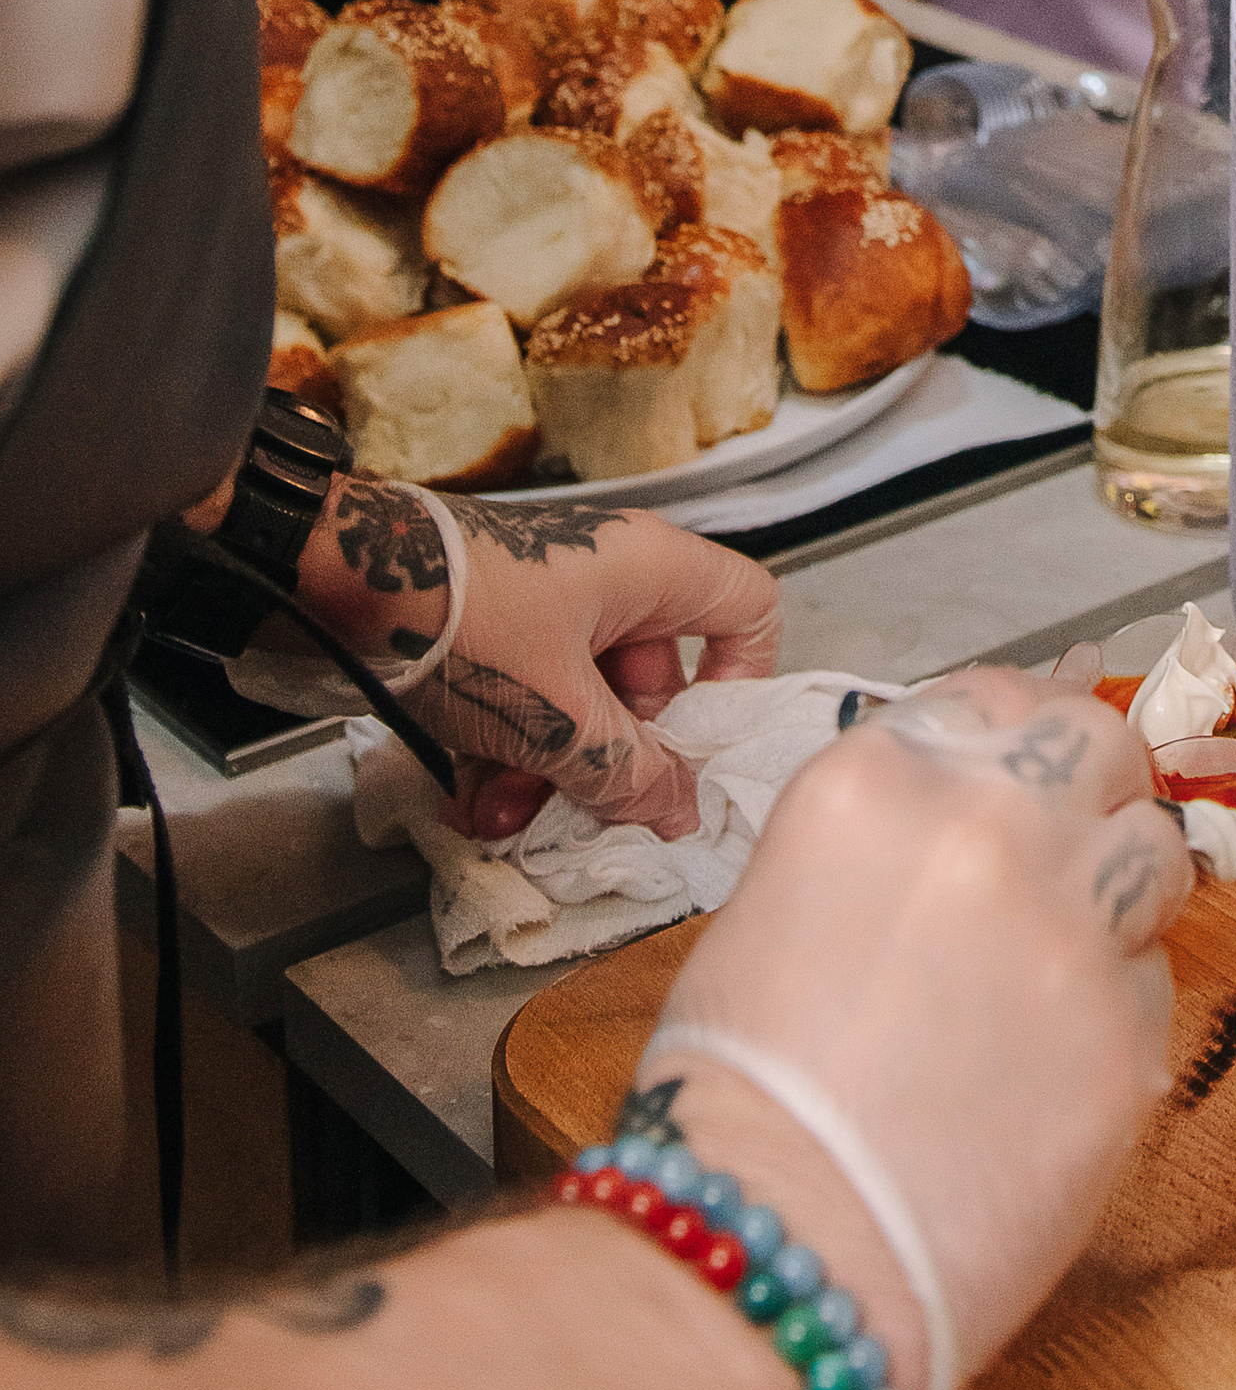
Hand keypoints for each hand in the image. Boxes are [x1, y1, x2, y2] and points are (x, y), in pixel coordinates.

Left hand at [306, 481, 782, 840]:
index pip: (747, 610)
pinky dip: (508, 754)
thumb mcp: (556, 715)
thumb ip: (628, 773)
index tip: (698, 750)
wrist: (335, 579)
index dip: (740, 683)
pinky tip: (468, 802)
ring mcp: (552, 608)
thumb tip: (680, 814)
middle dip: (614, 762)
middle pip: (655, 683)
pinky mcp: (497, 634)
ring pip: (584, 705)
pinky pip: (531, 701)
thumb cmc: (463, 619)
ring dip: (551, 774)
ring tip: (501, 817)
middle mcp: (612, 582)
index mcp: (653, 572)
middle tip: (583, 813)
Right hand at [641, 668, 1190, 1389]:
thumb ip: (888, 840)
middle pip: (1100, 742)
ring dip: (1123, 892)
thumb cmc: (739, 1100)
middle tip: (1072, 848)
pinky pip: (1152, 984)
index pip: (994, 696)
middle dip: (1094, 788)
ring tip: (1062, 965)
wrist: (773, 1247)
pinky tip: (1046, 1070)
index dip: (1015, 738)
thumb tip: (951, 835)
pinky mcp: (1129, 1033)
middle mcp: (990, 822)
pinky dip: (1113, 1012)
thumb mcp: (779, 904)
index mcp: (881, 778)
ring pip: (1156, 849)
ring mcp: (1072, 923)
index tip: (1020, 775)